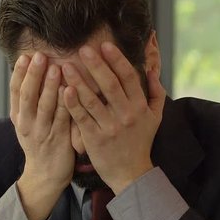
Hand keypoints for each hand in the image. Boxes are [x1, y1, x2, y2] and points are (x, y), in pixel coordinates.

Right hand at [10, 53, 73, 219]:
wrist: (45, 175)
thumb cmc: (41, 142)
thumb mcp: (28, 122)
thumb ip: (29, 100)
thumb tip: (31, 70)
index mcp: (19, 117)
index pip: (15, 91)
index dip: (19, 74)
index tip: (24, 56)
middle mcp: (28, 124)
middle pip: (28, 96)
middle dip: (33, 75)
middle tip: (39, 56)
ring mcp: (43, 133)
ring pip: (45, 106)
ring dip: (50, 87)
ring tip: (56, 68)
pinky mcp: (59, 140)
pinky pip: (63, 120)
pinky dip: (67, 104)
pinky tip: (71, 91)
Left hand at [62, 42, 165, 193]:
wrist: (130, 174)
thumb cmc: (141, 142)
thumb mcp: (155, 117)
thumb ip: (156, 93)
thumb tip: (151, 70)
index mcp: (140, 107)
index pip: (129, 78)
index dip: (117, 60)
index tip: (105, 45)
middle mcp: (125, 115)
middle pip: (110, 85)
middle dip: (96, 65)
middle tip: (83, 49)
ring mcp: (109, 127)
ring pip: (92, 100)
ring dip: (78, 81)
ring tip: (66, 65)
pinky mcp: (94, 138)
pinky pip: (81, 118)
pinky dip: (72, 103)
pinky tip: (64, 90)